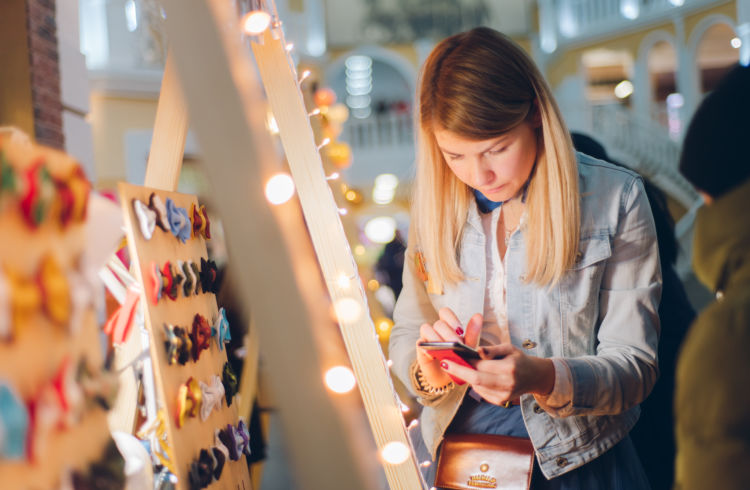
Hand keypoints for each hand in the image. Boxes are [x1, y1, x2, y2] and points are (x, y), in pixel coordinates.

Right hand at [416, 308, 482, 387]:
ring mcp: (427, 338)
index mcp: (449, 326)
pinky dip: (428, 348)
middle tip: (457, 345)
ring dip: (437, 338)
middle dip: (449, 335)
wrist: (451, 379)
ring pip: (426, 328)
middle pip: (439, 324)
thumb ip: (472, 333)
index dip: (451, 319)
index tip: (460, 331)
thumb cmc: (461, 360)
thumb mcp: (469, 348)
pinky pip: (420, 343)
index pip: (445, 312)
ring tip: (445, 350)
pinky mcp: (421, 349)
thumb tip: (478, 315)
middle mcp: (436, 330)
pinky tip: (435, 355)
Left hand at [438, 343, 554, 404]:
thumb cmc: (518, 359)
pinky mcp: (501, 401)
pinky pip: (481, 393)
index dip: (466, 361)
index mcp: (509, 367)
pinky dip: (475, 384)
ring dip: (466, 377)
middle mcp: (507, 383)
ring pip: (477, 387)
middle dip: (458, 371)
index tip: (452, 355)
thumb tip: (477, 350)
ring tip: (460, 367)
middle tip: (445, 364)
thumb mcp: (508, 348)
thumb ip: (492, 349)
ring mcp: (504, 395)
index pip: (482, 366)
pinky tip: (475, 376)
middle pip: (476, 380)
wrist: (534, 376)